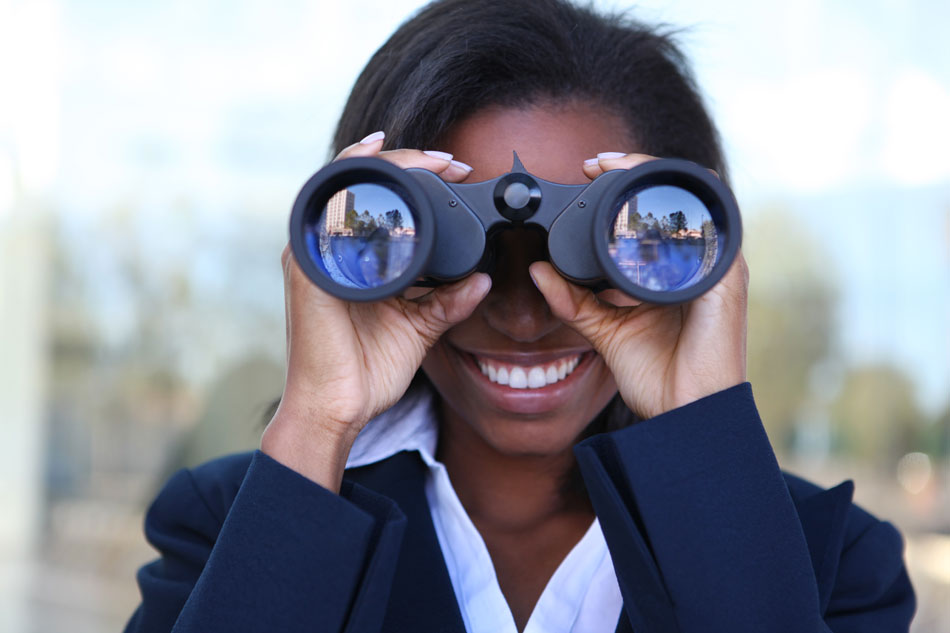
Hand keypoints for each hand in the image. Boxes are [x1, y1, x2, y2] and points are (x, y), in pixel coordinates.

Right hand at [261, 134, 490, 489]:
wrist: (337, 410)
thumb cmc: (365, 371)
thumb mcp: (418, 327)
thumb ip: (447, 301)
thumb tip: (481, 280)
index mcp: (351, 258)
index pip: (376, 202)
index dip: (414, 178)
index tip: (455, 173)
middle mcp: (328, 248)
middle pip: (360, 183)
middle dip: (407, 162)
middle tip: (450, 162)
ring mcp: (314, 253)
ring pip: (342, 183)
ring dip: (386, 162)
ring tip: (429, 159)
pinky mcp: (307, 265)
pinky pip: (325, 205)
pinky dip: (349, 175)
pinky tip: (375, 156)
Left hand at [528, 152, 747, 419]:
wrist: (685, 415)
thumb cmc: (657, 374)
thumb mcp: (605, 329)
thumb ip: (573, 300)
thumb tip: (538, 272)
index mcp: (676, 267)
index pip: (657, 210)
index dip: (627, 182)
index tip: (587, 170)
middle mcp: (700, 260)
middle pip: (677, 197)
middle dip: (637, 170)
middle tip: (595, 163)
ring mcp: (718, 268)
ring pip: (694, 203)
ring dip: (653, 179)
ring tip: (613, 170)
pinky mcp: (727, 282)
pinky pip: (709, 234)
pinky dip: (676, 217)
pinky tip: (645, 209)